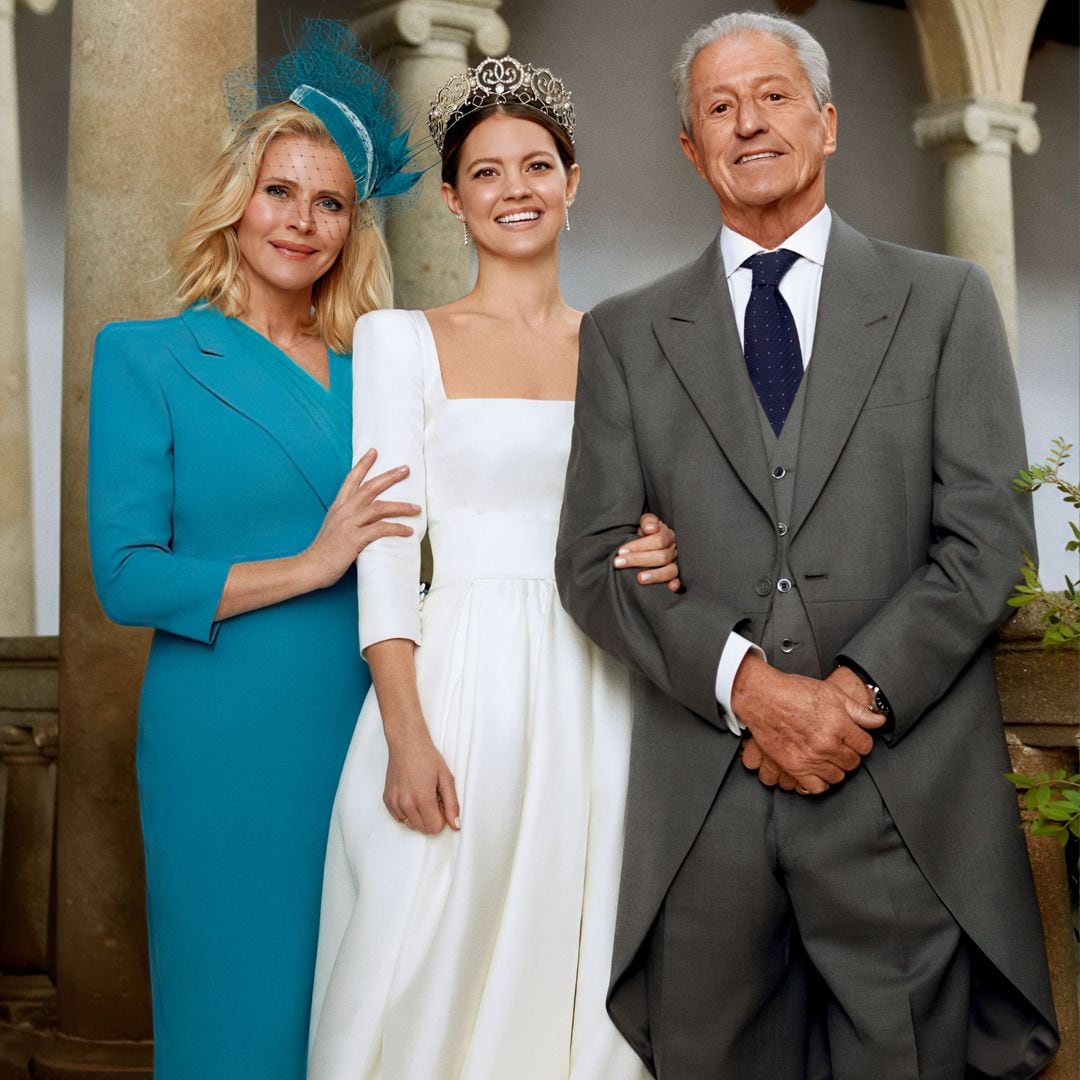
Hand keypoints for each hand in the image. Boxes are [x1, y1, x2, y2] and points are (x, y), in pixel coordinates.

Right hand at [302, 449, 419, 588]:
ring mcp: (348, 524)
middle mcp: (343, 511)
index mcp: (338, 507)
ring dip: (401, 506)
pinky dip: (396, 529)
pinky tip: (408, 531)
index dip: (363, 464)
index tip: (374, 451)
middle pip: (369, 487)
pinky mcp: (354, 539)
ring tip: (417, 508)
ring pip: (379, 507)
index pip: (351, 479)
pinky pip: (380, 529)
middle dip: (389, 477)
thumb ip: (349, 519)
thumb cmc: (324, 551)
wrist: (309, 567)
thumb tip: (367, 518)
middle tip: (406, 469)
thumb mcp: (335, 528)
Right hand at [383, 730, 460, 834]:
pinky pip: (400, 818)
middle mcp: (405, 804)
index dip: (442, 817)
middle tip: (432, 796)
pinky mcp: (387, 800)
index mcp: (422, 799)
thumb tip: (455, 825)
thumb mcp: (446, 779)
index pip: (434, 828)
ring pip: (411, 824)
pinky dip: (407, 811)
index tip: (441, 801)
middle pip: (423, 828)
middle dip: (431, 816)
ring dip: (418, 814)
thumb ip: (452, 805)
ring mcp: (394, 803)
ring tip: (421, 793)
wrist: (406, 744)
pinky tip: (411, 794)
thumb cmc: (426, 757)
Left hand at [613, 513, 680, 590]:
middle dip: (638, 560)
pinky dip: (677, 584)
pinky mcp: (678, 576)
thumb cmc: (646, 534)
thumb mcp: (646, 523)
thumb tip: (650, 529)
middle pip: (662, 556)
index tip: (621, 551)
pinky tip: (670, 588)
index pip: (658, 540)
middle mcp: (675, 550)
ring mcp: (677, 564)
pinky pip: (680, 581)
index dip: (639, 546)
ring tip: (639, 579)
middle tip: (619, 563)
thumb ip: (648, 521)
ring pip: (671, 570)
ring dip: (655, 575)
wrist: (650, 543)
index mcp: (668, 535)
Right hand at [731, 654, 884, 793]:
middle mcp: (827, 743)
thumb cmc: (793, 691)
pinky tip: (818, 770)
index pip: (865, 746)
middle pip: (853, 762)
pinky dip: (820, 782)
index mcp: (839, 724)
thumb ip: (859, 710)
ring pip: (837, 776)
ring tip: (828, 757)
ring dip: (836, 768)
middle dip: (849, 754)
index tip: (854, 739)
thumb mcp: (832, 693)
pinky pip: (817, 787)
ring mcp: (811, 757)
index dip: (860, 742)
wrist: (762, 697)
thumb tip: (879, 721)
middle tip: (839, 746)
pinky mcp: (794, 766)